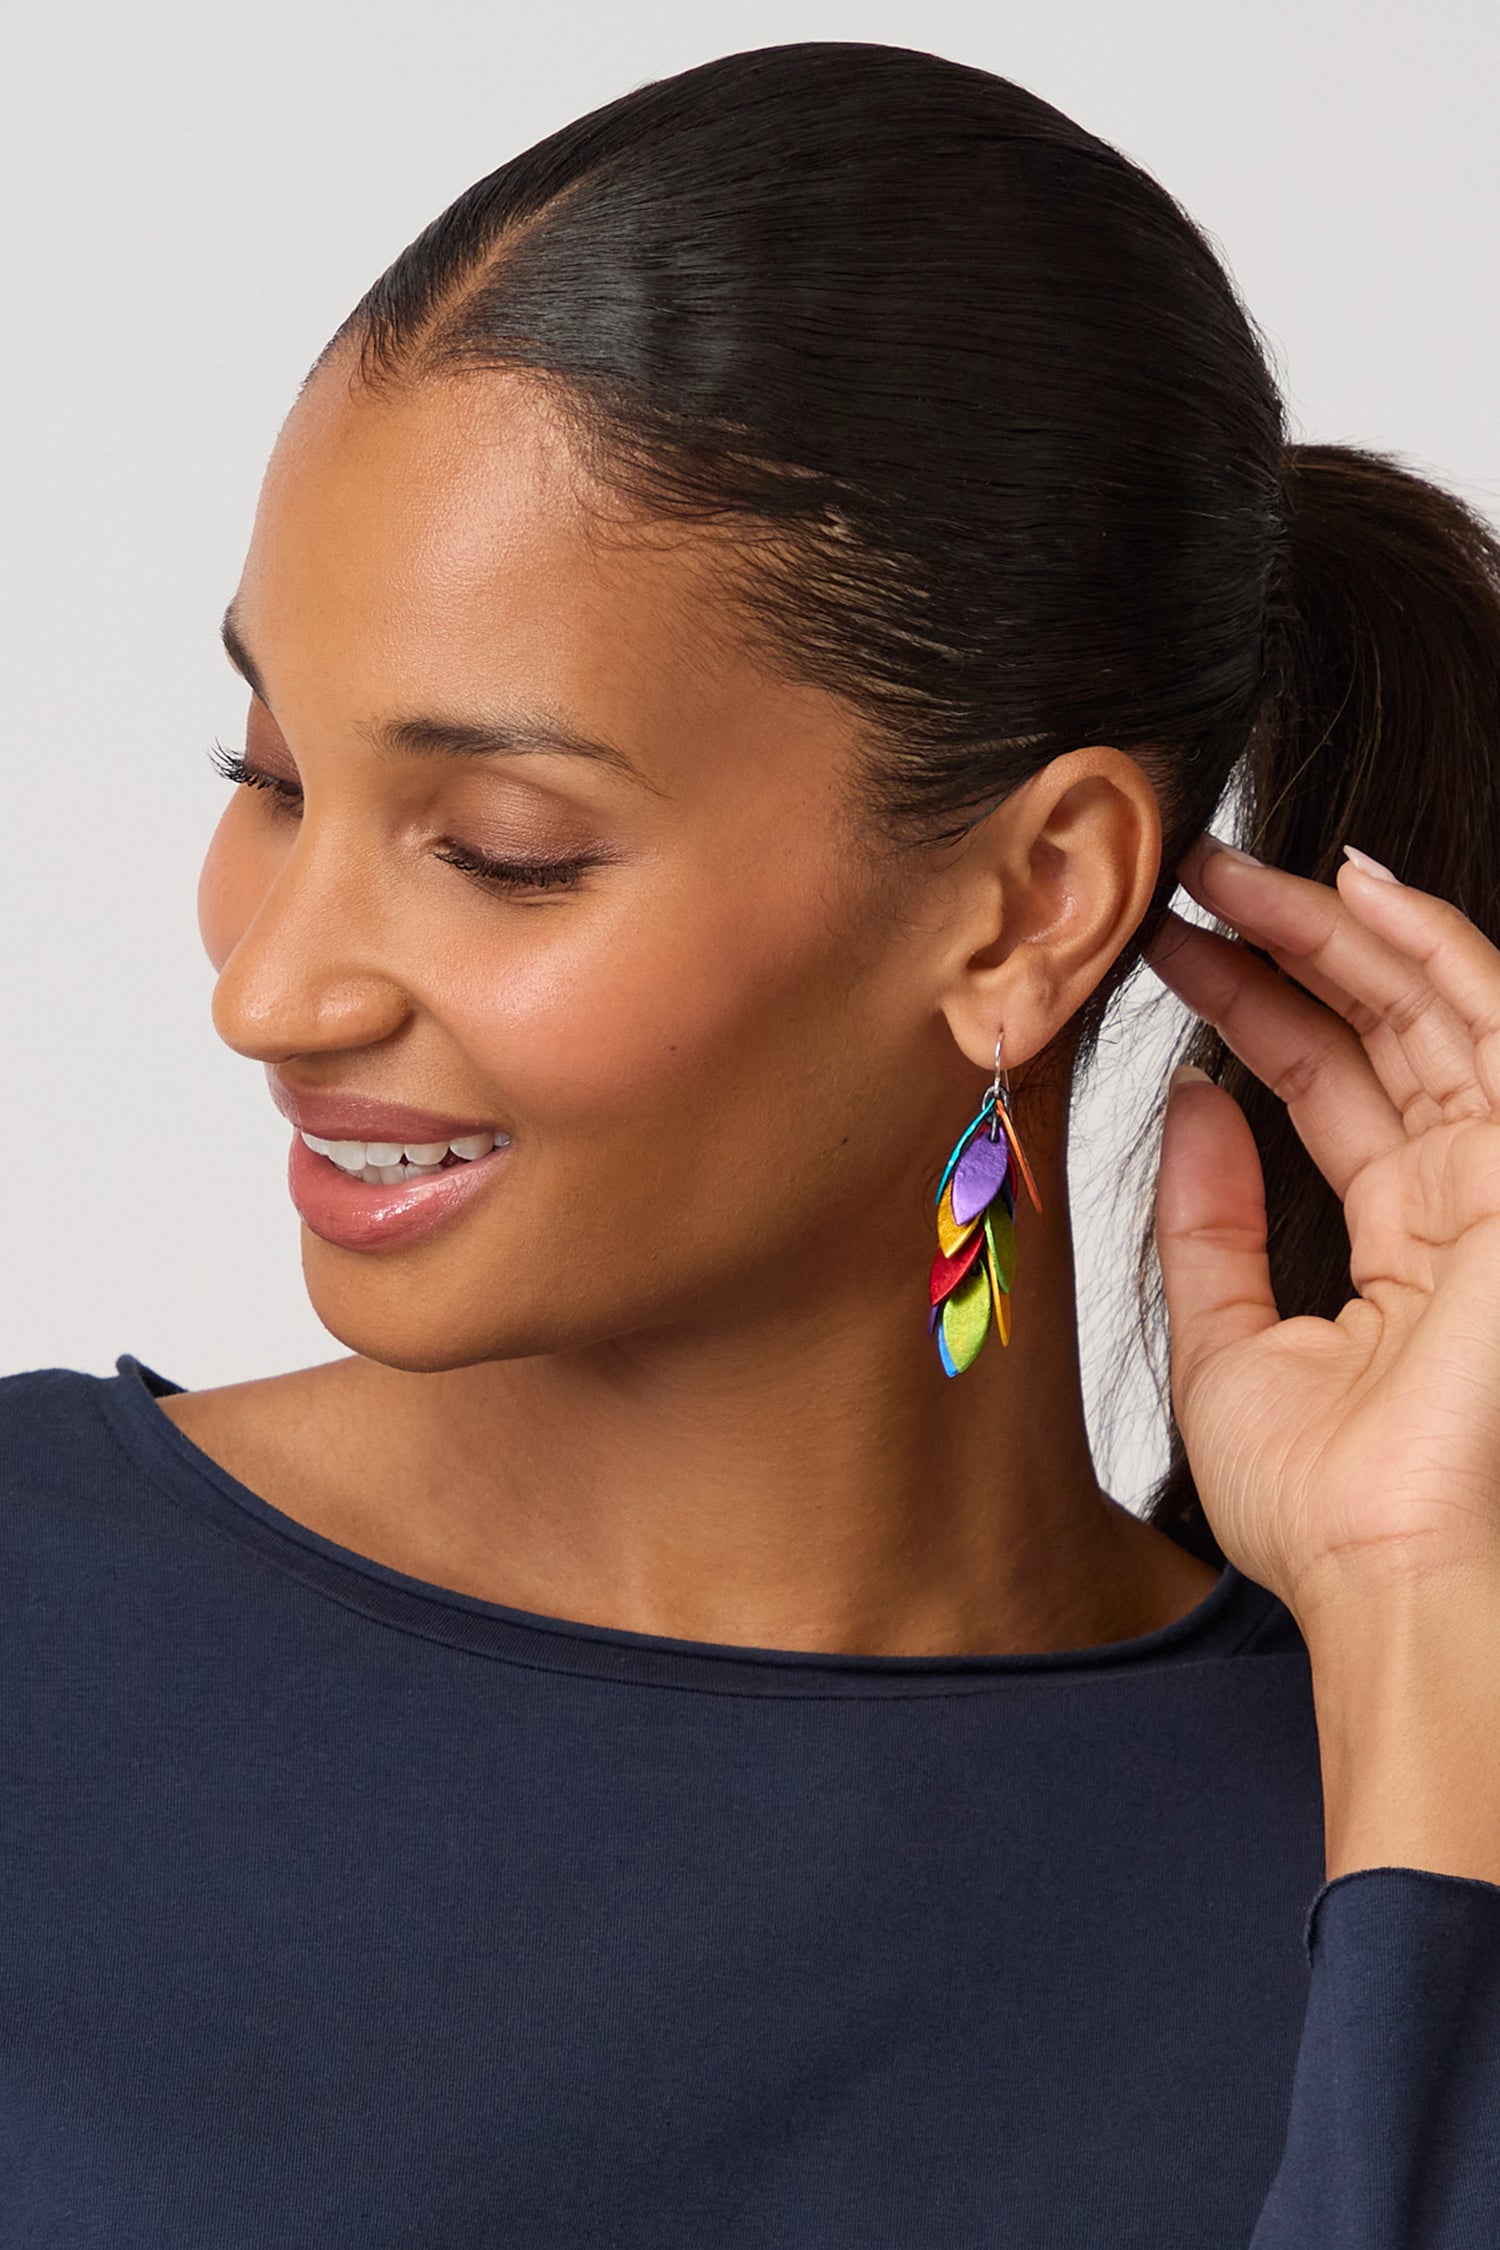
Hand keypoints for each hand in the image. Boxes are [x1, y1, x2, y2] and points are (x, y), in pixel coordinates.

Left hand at [1147, 836, 1499, 1879]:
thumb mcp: (1230, 1344)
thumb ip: (1210, 1221)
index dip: (1252, 1009)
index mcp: (1404, 1245)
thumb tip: (1188, 1099)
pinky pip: (1494, 1026)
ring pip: (1435, 1009)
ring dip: (1342, 925)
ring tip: (1238, 866)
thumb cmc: (1331, 1512)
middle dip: (1288, 945)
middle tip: (1193, 878)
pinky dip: (1436, 947)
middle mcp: (1467, 1201)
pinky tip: (1361, 886)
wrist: (1393, 1587)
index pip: (1329, 1088)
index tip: (1168, 953)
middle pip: (1379, 1033)